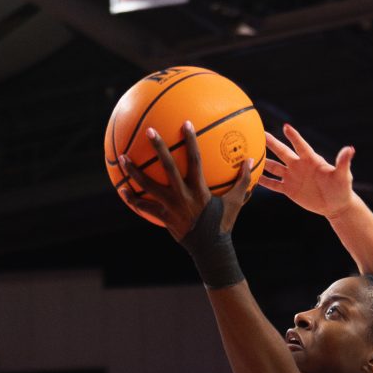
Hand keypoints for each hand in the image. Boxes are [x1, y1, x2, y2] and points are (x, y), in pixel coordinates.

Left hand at [118, 122, 260, 240]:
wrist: (210, 249)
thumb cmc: (223, 223)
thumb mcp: (236, 201)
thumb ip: (243, 180)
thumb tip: (250, 160)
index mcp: (199, 189)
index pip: (194, 160)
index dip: (190, 141)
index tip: (185, 123)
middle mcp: (182, 195)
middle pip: (167, 168)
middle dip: (158, 148)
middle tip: (149, 131)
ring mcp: (170, 206)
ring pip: (148, 186)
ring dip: (134, 171)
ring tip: (122, 157)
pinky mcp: (163, 217)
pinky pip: (144, 207)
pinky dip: (132, 198)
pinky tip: (122, 189)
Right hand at [259, 124, 354, 216]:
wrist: (336, 205)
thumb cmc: (341, 188)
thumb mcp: (343, 175)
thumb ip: (343, 162)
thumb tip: (350, 149)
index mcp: (311, 160)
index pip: (300, 146)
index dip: (294, 137)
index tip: (286, 126)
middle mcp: (299, 166)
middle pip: (283, 152)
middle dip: (272, 143)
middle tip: (260, 133)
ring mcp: (293, 177)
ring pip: (274, 167)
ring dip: (263, 161)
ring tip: (250, 155)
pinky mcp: (289, 189)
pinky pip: (274, 184)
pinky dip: (263, 181)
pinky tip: (252, 177)